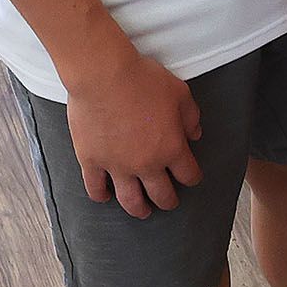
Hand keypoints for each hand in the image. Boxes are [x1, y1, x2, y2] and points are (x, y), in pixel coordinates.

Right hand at [59, 38, 203, 217]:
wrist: (103, 75)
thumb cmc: (143, 79)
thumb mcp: (180, 93)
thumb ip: (191, 117)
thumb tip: (195, 135)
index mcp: (171, 148)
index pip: (188, 175)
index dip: (192, 178)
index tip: (191, 178)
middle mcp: (146, 164)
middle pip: (161, 195)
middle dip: (168, 201)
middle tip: (167, 202)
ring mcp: (117, 166)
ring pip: (130, 201)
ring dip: (139, 209)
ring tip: (142, 211)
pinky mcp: (91, 161)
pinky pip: (95, 188)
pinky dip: (101, 196)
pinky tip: (105, 196)